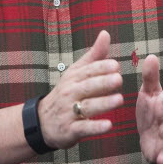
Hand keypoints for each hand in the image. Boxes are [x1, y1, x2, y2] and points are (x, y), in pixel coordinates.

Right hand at [38, 30, 122, 149]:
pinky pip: (83, 128)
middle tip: (119, 79)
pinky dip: (96, 127)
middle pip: (87, 87)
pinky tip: (109, 125)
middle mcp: (70, 93)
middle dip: (103, 83)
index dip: (101, 68)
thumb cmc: (66, 93)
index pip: (87, 71)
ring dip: (103, 103)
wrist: (43, 121)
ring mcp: (69, 112)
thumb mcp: (76, 72)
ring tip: (119, 100)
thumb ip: (94, 55)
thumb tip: (105, 34)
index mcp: (73, 78)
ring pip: (87, 107)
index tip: (116, 65)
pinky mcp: (71, 130)